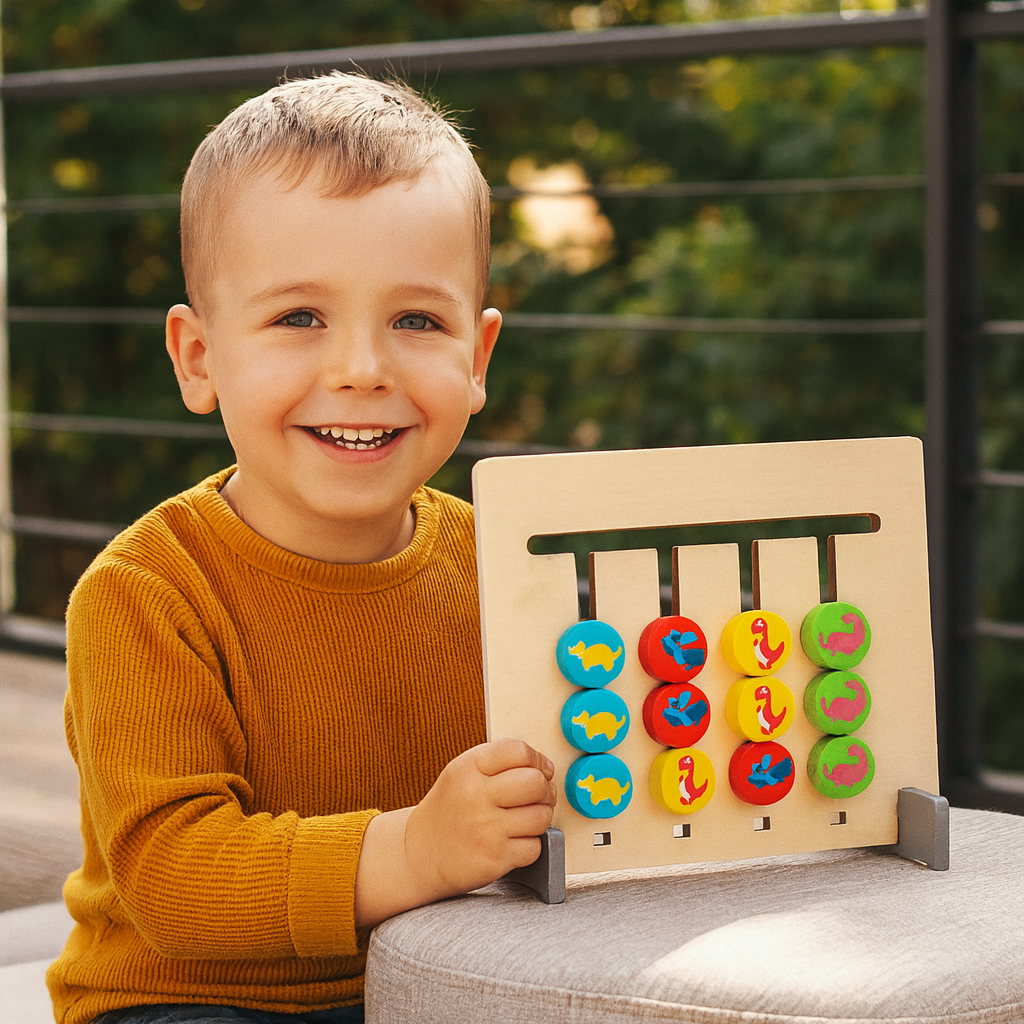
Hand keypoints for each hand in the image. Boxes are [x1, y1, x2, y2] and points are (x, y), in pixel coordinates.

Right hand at [405, 738, 556, 900]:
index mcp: (468, 768)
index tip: (539, 770)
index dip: (537, 760)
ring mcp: (486, 829)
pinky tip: (513, 841)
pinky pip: (535, 847)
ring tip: (524, 819)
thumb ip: (499, 761)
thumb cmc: (449, 810)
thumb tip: (544, 767)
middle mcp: (476, 796)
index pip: (519, 751)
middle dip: (544, 790)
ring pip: (541, 816)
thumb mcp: (462, 771)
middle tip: (537, 797)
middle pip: (536, 783)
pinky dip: (530, 845)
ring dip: (540, 818)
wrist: (419, 853)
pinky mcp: (494, 858)